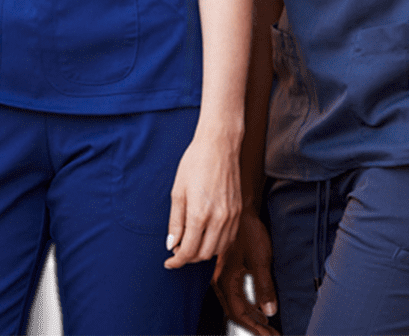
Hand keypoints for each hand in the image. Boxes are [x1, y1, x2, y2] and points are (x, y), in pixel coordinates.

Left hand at [165, 125, 239, 269]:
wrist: (219, 145)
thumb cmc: (195, 163)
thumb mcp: (177, 191)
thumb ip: (175, 221)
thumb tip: (172, 244)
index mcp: (200, 214)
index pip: (189, 251)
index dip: (177, 261)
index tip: (169, 262)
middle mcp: (219, 219)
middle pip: (204, 254)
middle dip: (189, 258)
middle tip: (178, 252)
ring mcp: (232, 216)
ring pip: (218, 249)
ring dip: (203, 253)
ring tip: (191, 245)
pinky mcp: (239, 212)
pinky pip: (229, 239)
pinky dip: (217, 245)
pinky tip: (207, 238)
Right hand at [212, 213, 279, 335]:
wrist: (241, 210)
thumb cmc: (249, 231)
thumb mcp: (260, 259)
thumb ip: (264, 286)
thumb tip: (269, 310)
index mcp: (226, 279)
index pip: (239, 313)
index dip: (255, 327)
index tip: (270, 334)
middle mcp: (219, 280)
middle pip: (234, 312)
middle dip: (253, 326)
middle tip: (270, 333)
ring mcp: (221, 275)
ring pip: (233, 304)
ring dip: (249, 316)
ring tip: (265, 326)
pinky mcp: (225, 270)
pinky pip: (233, 294)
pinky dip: (245, 304)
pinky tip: (255, 307)